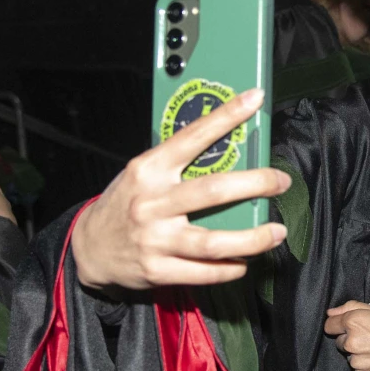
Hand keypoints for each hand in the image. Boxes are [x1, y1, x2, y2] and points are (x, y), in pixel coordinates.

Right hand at [71, 88, 290, 289]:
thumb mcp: (143, 174)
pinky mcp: (158, 270)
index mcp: (149, 168)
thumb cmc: (126, 203)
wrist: (87, 247)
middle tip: (282, 182)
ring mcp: (155, 238)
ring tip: (276, 232)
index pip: (193, 136)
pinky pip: (204, 271)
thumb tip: (233, 153)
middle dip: (257, 185)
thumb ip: (179, 165)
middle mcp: (152, 202)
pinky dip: (231, 267)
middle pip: (213, 191)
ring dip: (253, 238)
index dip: (226, 116)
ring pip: (214, 241)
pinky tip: (244, 261)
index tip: (255, 99)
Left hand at [324, 301, 369, 370]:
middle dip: (353, 339)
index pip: (330, 324)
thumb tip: (331, 312)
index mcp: (354, 321)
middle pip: (340, 341)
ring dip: (361, 354)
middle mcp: (351, 342)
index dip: (340, 324)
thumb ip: (353, 308)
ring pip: (351, 357)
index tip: (354, 326)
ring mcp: (357, 362)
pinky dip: (369, 367)